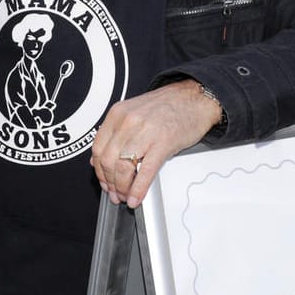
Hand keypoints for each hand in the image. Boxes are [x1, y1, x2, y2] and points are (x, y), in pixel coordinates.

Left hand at [89, 80, 223, 208]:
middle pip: (108, 161)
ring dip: (122, 188)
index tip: (104, 181)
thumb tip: (102, 157)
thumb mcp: (135, 112)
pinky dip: (138, 189)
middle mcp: (128, 121)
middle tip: (115, 193)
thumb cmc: (169, 106)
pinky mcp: (163, 143)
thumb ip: (117, 132)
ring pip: (122, 168)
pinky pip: (144, 172)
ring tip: (125, 196)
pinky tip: (137, 197)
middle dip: (109, 183)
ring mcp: (145, 132)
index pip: (98, 149)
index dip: (99, 171)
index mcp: (118, 114)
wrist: (196, 98)